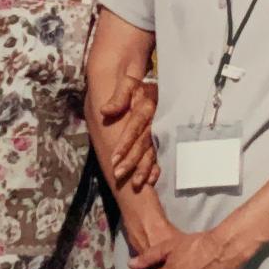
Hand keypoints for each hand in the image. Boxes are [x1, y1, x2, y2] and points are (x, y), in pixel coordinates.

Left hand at [100, 75, 158, 189]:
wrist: (154, 88)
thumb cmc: (136, 88)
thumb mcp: (128, 85)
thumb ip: (118, 97)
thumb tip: (104, 111)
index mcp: (147, 106)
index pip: (135, 127)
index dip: (125, 143)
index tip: (114, 158)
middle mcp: (156, 120)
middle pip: (144, 143)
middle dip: (132, 160)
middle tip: (118, 175)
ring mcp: (161, 130)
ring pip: (153, 151)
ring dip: (144, 169)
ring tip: (135, 184)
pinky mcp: (164, 138)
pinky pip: (161, 155)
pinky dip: (157, 168)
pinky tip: (151, 179)